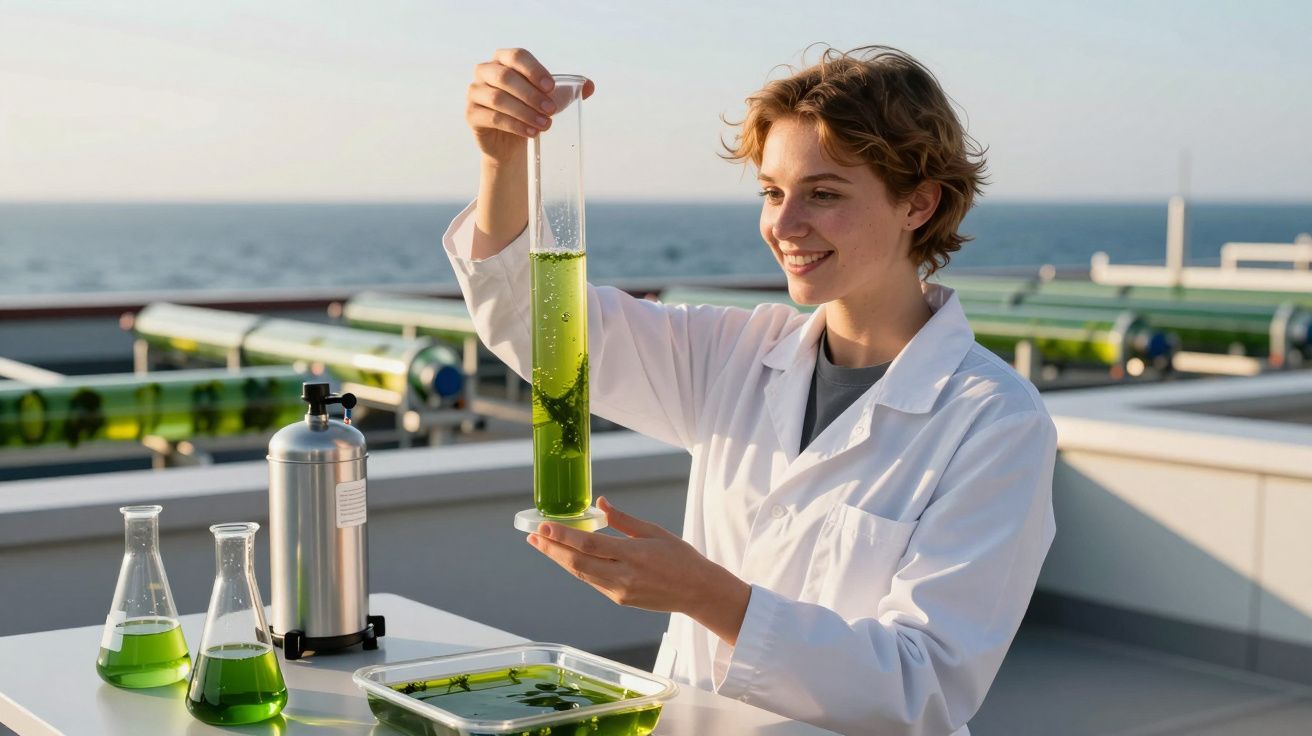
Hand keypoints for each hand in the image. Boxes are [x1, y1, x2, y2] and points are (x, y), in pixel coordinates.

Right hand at [466, 48, 595, 163]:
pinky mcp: (471, 114)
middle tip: (551, 110)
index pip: (517, 56)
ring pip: (497, 99)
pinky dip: (514, 125)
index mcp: (503, 60)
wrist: (512, 143)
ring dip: (524, 112)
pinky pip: (491, 117)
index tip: (552, 88)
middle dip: (531, 94)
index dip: (535, 70)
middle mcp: (485, 71)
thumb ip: (571, 90)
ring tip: (544, 125)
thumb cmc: (531, 111)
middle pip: (505, 77)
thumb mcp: (552, 99)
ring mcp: (475, 92)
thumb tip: (589, 86)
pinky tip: (530, 133)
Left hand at [527, 497, 751, 645]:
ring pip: (581, 574)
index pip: (588, 544)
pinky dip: (577, 568)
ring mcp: (619, 591)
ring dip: (559, 560)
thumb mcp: (654, 531)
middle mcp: (622, 576)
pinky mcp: (619, 599)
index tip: (543, 527)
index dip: (562, 536)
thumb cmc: (680, 557)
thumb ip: (624, 519)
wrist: (697, 592)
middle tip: (533, 536)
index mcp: (633, 555)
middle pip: (576, 563)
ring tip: (542, 545)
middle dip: (551, 550)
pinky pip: (592, 581)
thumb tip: (600, 502)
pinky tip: (567, 558)